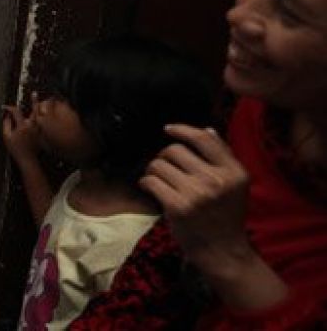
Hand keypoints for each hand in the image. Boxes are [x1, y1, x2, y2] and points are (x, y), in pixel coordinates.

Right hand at [2, 94, 42, 165]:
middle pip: (34, 110)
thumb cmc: (16, 149)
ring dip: (41, 108)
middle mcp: (32, 126)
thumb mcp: (6, 137)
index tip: (4, 107)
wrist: (27, 159)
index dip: (9, 107)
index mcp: (22, 126)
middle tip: (34, 93)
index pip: (15, 111)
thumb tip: (6, 116)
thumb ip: (6, 124)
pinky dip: (43, 117)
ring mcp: (38, 129)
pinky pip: (43, 122)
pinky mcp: (41, 133)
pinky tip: (43, 114)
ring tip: (42, 101)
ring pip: (41, 115)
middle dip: (33, 101)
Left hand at [140, 124, 252, 268]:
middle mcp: (217, 180)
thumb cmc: (225, 216)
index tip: (169, 129)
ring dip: (153, 170)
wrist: (222, 251)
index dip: (182, 130)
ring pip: (159, 164)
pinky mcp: (178, 207)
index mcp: (234, 172)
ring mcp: (197, 194)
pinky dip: (146, 183)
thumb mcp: (235, 185)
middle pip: (175, 150)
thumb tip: (207, 130)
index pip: (204, 139)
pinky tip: (151, 189)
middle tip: (165, 168)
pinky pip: (151, 181)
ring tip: (159, 180)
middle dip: (164, 157)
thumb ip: (223, 156)